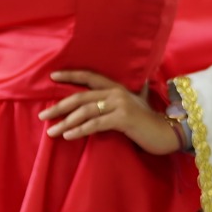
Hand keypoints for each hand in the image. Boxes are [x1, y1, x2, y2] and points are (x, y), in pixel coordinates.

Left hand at [42, 71, 176, 154]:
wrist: (168, 132)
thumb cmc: (148, 121)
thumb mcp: (135, 103)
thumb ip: (123, 96)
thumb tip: (114, 92)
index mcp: (116, 87)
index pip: (89, 76)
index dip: (70, 75)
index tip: (51, 77)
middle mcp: (116, 92)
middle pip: (80, 97)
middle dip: (59, 106)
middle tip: (43, 115)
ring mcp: (120, 104)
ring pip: (85, 112)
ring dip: (65, 122)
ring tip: (51, 131)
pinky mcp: (122, 118)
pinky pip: (95, 124)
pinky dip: (80, 130)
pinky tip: (68, 135)